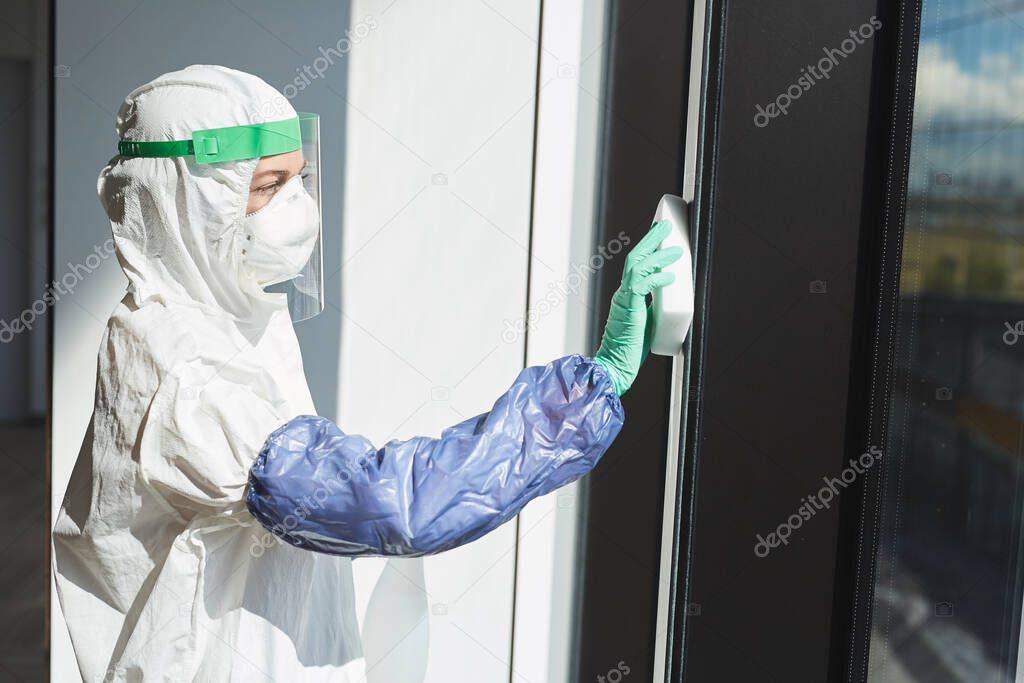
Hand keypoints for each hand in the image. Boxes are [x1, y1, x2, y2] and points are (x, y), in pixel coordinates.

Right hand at [593, 220, 681, 394]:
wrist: (613, 368)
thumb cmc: (627, 352)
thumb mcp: (645, 325)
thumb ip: (652, 310)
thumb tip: (668, 302)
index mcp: (626, 297)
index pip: (637, 266)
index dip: (648, 249)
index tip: (659, 237)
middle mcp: (622, 294)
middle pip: (636, 258)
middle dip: (652, 240)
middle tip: (666, 226)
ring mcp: (623, 300)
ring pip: (638, 266)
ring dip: (658, 253)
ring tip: (675, 247)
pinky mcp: (628, 309)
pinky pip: (642, 285)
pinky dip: (657, 278)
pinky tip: (670, 275)